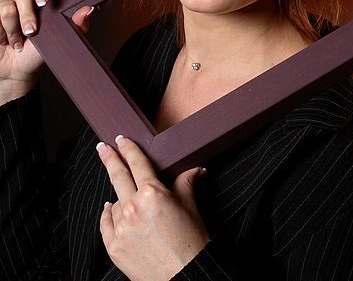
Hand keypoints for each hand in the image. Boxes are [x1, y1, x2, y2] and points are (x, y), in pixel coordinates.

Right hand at [0, 0, 92, 103]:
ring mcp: (3, 5)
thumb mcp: (58, 40)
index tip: (44, 1)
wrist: (15, 71)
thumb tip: (88, 9)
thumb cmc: (37, 53)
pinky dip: (1, 34)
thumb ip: (75, 25)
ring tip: (18, 43)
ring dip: (13, 29)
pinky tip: (4, 42)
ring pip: (6, 6)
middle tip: (32, 32)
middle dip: (27, 14)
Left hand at [97, 136, 209, 280]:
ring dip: (120, 198)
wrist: (184, 276)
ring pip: (115, 203)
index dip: (129, 149)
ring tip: (130, 201)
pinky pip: (106, 224)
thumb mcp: (190, 206)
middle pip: (118, 176)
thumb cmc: (191, 242)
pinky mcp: (114, 246)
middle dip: (109, 159)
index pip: (138, 164)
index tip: (121, 139)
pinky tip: (110, 209)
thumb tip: (195, 169)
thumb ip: (186, 182)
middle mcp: (133, 208)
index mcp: (153, 194)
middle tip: (102, 148)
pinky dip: (108, 215)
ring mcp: (121, 228)